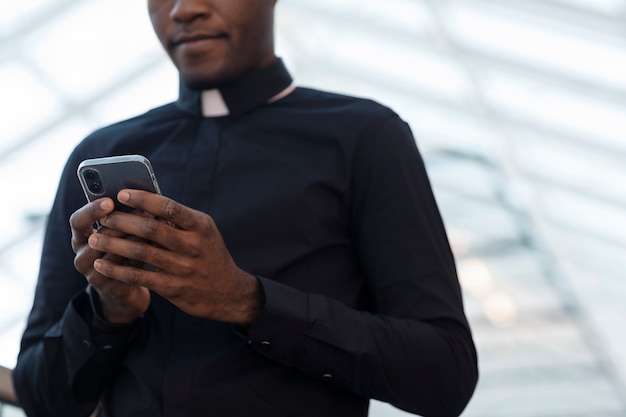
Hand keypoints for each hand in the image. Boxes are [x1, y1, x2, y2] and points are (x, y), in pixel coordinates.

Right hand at [70, 198, 150, 323]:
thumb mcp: (116, 235)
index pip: (77, 221)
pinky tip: (159, 245)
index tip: (110, 201)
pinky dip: (144, 254)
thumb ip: (122, 218)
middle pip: (99, 236)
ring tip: (156, 225)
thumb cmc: (122, 253)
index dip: (92, 211)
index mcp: (79, 238)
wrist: (123, 290)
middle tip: (146, 209)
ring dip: (137, 237)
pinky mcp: (109, 287)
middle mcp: (81, 256)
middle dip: (124, 222)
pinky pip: (128, 269)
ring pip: (116, 252)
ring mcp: (93, 274)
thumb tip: (142, 196)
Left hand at [87, 190, 263, 325]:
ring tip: (94, 239)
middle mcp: (193, 245)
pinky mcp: (174, 288)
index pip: (168, 207)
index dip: (143, 200)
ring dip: (113, 244)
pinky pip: (139, 276)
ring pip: (141, 252)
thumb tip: (144, 203)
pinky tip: (102, 264)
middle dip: (122, 221)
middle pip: (150, 228)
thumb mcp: (204, 232)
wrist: (228, 292)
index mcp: (200, 226)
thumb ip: (180, 219)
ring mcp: (183, 267)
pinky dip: (117, 269)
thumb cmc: (210, 254)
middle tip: (103, 217)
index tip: (121, 194)